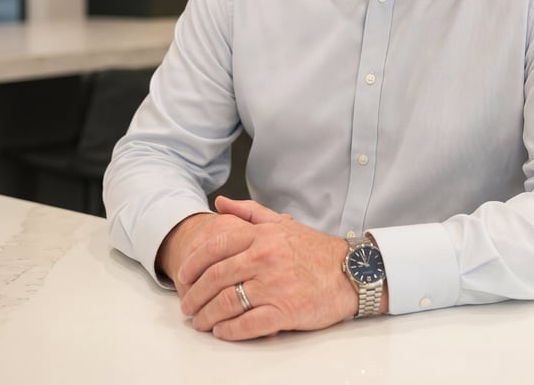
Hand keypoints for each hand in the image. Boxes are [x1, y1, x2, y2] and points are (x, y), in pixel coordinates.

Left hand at [166, 196, 360, 339]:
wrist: (351, 272)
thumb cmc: (314, 250)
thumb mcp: (282, 223)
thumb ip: (248, 213)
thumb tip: (220, 203)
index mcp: (261, 236)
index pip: (214, 247)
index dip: (191, 265)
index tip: (182, 278)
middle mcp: (265, 258)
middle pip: (214, 279)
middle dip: (193, 296)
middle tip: (187, 306)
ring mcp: (274, 285)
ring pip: (226, 303)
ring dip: (206, 317)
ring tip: (200, 322)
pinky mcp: (285, 311)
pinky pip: (247, 324)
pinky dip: (229, 331)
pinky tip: (222, 331)